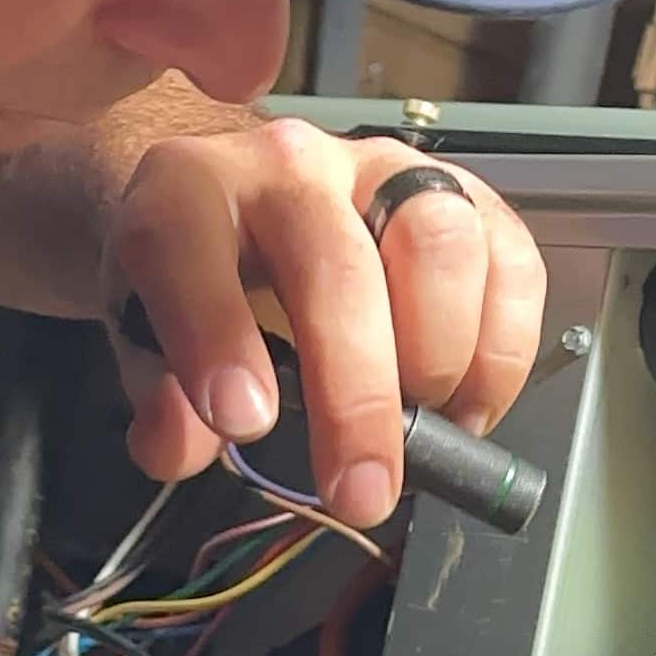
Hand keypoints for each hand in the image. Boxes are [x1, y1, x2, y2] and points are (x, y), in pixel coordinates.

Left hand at [102, 119, 547, 524]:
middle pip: (338, 265)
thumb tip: (185, 445)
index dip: (216, 336)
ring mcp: (386, 172)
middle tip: (359, 490)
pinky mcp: (464, 196)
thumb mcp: (145, 341)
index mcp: (190, 191)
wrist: (248, 211)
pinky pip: (510, 261)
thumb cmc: (203, 281)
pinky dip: (503, 347)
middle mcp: (292, 166)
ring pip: (441, 242)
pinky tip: (471, 405)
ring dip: (442, 356)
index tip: (243, 423)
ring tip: (427, 428)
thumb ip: (156, 401)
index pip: (191, 250)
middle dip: (356, 393)